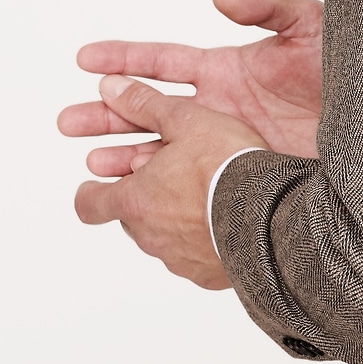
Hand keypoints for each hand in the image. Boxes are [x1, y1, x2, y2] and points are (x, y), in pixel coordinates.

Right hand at [58, 0, 322, 175]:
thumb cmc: (351, 71)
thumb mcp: (310, 25)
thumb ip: (266, 6)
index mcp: (227, 70)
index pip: (162, 61)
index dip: (123, 59)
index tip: (84, 60)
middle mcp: (220, 109)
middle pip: (149, 110)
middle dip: (106, 115)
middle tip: (67, 123)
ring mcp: (229, 145)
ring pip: (163, 151)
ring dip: (126, 156)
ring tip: (92, 165)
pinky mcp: (245, 176)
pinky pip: (195, 184)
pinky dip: (165, 190)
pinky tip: (142, 198)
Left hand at [70, 75, 267, 289]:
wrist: (273, 214)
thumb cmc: (228, 166)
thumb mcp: (187, 121)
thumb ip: (145, 105)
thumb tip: (109, 87)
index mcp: (136, 200)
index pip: (90, 204)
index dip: (91, 191)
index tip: (98, 181)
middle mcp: (149, 236)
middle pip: (131, 219)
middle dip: (145, 199)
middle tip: (171, 177)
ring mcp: (178, 260)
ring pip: (164, 238)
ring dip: (175, 220)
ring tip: (207, 197)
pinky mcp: (207, 276)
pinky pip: (196, 258)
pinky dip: (205, 241)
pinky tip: (228, 222)